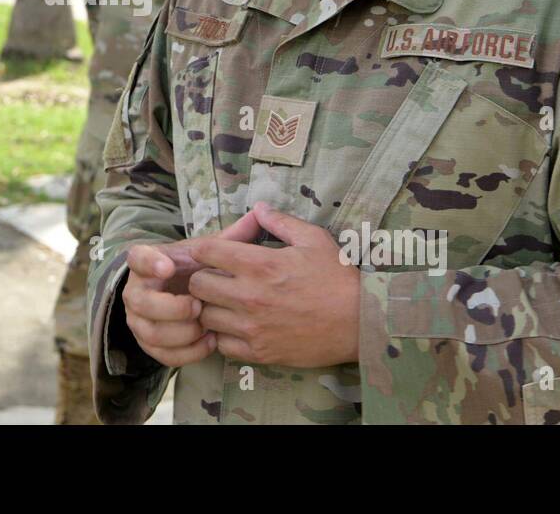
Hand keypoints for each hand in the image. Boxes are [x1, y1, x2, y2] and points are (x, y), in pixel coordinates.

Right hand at [122, 212, 263, 367]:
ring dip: (180, 332)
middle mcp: (137, 290)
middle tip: (197, 306)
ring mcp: (139, 319)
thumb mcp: (212, 252)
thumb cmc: (201, 270)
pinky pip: (160, 354)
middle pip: (140, 301)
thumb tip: (258, 214)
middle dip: (170, 307)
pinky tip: (209, 342)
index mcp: (149, 263)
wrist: (188, 296)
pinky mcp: (149, 343)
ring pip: (150, 332)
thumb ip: (231, 237)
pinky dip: (186, 351)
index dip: (149, 262)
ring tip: (206, 326)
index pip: (137, 257)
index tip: (169, 266)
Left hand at [187, 201, 360, 367]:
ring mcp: (252, 327)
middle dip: (202, 277)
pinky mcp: (259, 352)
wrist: (361, 323)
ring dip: (210, 307)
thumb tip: (258, 208)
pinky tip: (236, 326)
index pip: (207, 251)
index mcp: (261, 265)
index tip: (209, 252)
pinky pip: (222, 344)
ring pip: (206, 316)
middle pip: (198, 285)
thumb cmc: (338, 278)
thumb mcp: (314, 239)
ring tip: (224, 303)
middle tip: (216, 277)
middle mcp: (250, 296)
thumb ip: (281, 222)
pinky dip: (224, 334)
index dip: (203, 249)